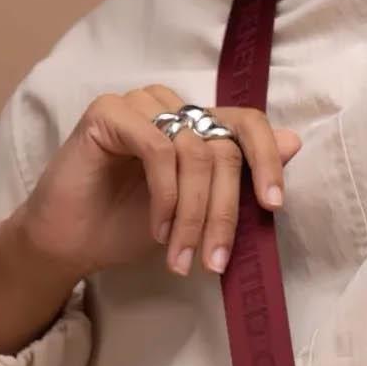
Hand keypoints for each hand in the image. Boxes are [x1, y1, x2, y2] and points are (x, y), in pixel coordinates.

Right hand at [15, 85, 302, 280]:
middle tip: (214, 261)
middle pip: (223, 149)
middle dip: (224, 212)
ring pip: (194, 152)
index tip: (274, 206)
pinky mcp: (108, 112)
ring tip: (183, 255)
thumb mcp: (198, 210)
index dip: (268, 161)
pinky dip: (165, 195)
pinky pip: (158, 148)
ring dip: (194, 212)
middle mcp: (172, 107)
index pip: (248, 124)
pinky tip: (158, 228)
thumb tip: (296, 142)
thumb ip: (239, 179)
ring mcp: (140, 104)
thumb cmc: (130, 226)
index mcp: (196, 124)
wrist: (70, 243)